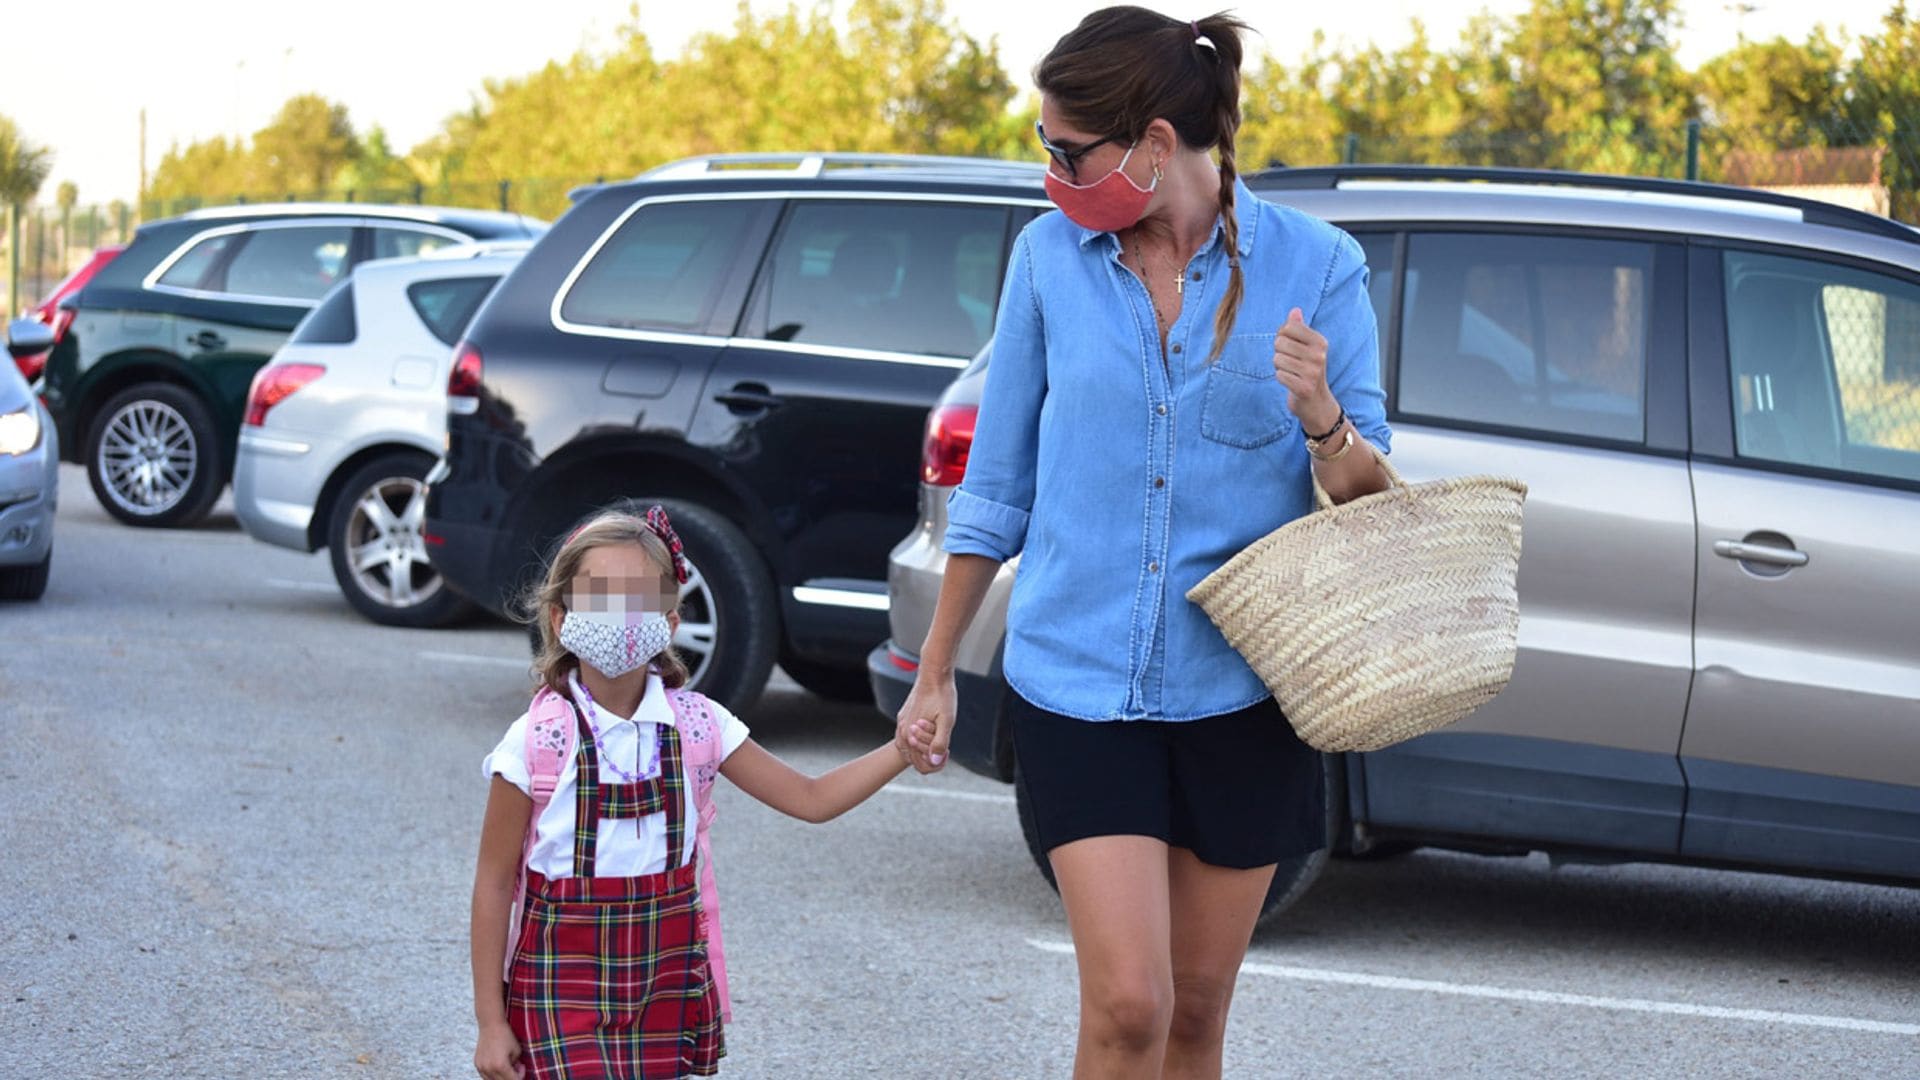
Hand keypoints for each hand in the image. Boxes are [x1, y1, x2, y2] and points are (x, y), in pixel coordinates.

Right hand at [474, 1020, 523, 1079]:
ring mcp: (481, 1067)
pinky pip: (486, 1076)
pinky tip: (499, 1065)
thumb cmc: (505, 1035)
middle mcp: (489, 1069)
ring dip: (502, 1077)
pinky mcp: (477, 1064)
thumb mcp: (517, 1051)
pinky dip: (493, 1074)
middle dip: (511, 1076)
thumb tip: (514, 1071)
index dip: (520, 1075)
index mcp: (501, 1066)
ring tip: (507, 1065)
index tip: (522, 1067)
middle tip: (516, 1067)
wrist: (491, 1024)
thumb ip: (517, 1065)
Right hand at [895, 671, 956, 773]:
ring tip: (938, 732)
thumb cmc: (942, 696)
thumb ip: (940, 743)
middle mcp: (903, 732)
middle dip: (931, 755)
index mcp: (910, 736)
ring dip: (926, 746)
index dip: (937, 763)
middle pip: (915, 759)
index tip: (947, 750)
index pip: (922, 766)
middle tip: (945, 741)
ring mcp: (902, 724)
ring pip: (912, 748)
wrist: (934, 674)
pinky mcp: (904, 717)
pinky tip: (931, 727)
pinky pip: (910, 736)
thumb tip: (935, 761)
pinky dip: (921, 737)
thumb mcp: (947, 721)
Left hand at [1272, 307, 1338, 432]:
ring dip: (1279, 367)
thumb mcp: (1307, 348)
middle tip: (1290, 363)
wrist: (1316, 402)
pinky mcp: (1304, 387)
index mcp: (1320, 342)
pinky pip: (1279, 375)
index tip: (1290, 347)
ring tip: (1291, 372)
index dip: (1281, 336)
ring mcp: (1312, 372)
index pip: (1288, 327)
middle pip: (1279, 342)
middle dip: (1279, 353)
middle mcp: (1319, 355)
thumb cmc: (1307, 370)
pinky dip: (1281, 378)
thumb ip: (1299, 328)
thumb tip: (1295, 310)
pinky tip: (1291, 382)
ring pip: (1277, 359)